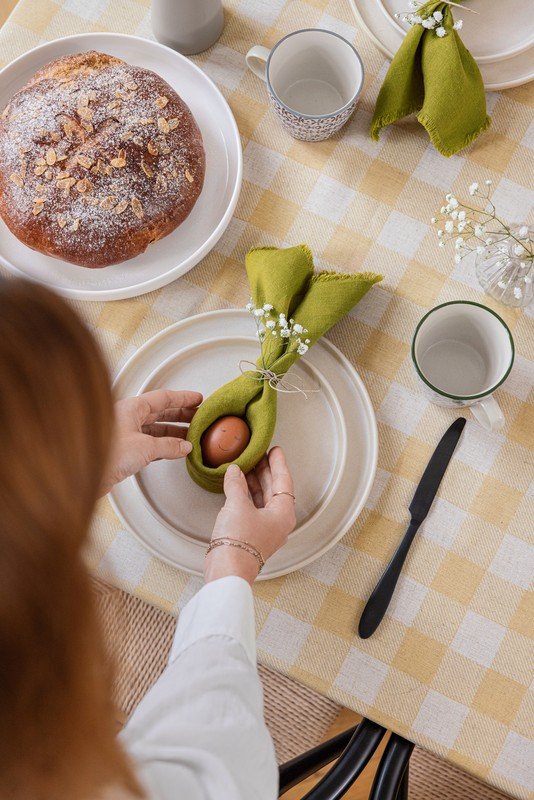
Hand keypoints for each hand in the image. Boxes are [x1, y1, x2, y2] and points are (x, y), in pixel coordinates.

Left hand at [100, 389, 202, 494]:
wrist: (82, 474)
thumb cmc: (105, 453)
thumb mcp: (145, 447)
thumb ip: (168, 446)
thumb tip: (183, 446)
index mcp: (131, 408)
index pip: (163, 398)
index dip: (183, 398)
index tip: (197, 399)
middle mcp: (128, 418)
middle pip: (160, 412)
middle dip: (181, 415)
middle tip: (197, 417)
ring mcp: (126, 434)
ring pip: (155, 429)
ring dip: (173, 432)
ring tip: (190, 435)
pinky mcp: (124, 451)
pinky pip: (150, 443)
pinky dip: (163, 446)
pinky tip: (173, 450)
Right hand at [205, 447, 295, 584]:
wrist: (227, 570)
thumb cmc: (239, 542)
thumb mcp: (237, 505)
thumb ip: (236, 484)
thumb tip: (234, 471)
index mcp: (283, 513)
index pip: (284, 481)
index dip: (278, 463)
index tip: (275, 450)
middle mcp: (278, 521)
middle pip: (274, 489)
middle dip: (265, 471)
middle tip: (258, 455)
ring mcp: (266, 529)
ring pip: (263, 499)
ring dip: (254, 482)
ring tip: (245, 466)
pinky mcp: (253, 535)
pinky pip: (253, 508)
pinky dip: (246, 495)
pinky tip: (236, 486)